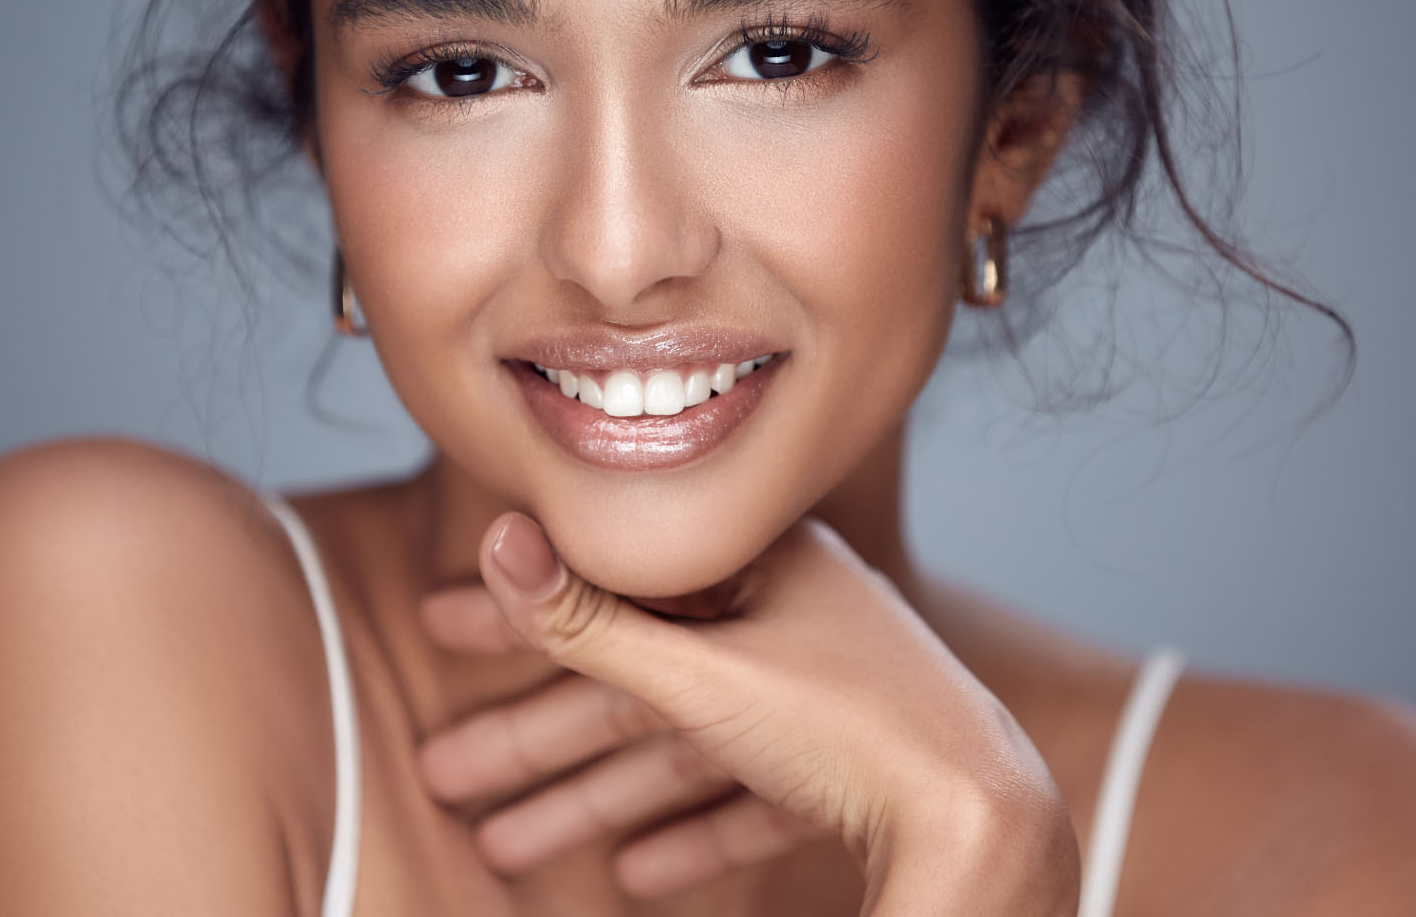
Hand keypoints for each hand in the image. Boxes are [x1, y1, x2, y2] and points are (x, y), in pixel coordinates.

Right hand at [428, 511, 1080, 911]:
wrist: (983, 819)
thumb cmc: (850, 724)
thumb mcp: (699, 670)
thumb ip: (589, 620)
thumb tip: (497, 539)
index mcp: (763, 567)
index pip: (612, 581)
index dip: (516, 614)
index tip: (433, 630)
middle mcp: (794, 622)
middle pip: (636, 679)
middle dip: (535, 734)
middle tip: (443, 769)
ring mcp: (825, 701)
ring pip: (681, 748)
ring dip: (592, 800)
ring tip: (505, 847)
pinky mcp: (852, 776)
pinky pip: (748, 800)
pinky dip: (690, 832)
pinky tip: (635, 876)